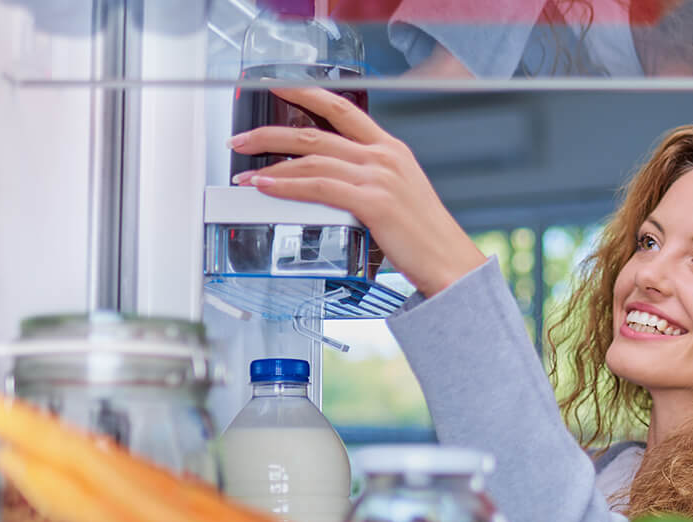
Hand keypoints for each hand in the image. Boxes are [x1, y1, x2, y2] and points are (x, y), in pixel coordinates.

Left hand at [229, 87, 486, 297]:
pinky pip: (318, 187)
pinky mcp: (373, 202)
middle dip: (270, 134)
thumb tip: (325, 183)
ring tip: (245, 174)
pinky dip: (287, 186)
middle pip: (316, 133)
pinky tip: (267, 187)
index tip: (277, 87)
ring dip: (270, 165)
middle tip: (242, 139)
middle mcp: (384, 156)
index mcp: (391, 149)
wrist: (450, 263)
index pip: (342, 108)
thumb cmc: (425, 236)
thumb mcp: (399, 193)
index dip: (306, 94)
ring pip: (311, 159)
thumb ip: (366, 180)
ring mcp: (379, 177)